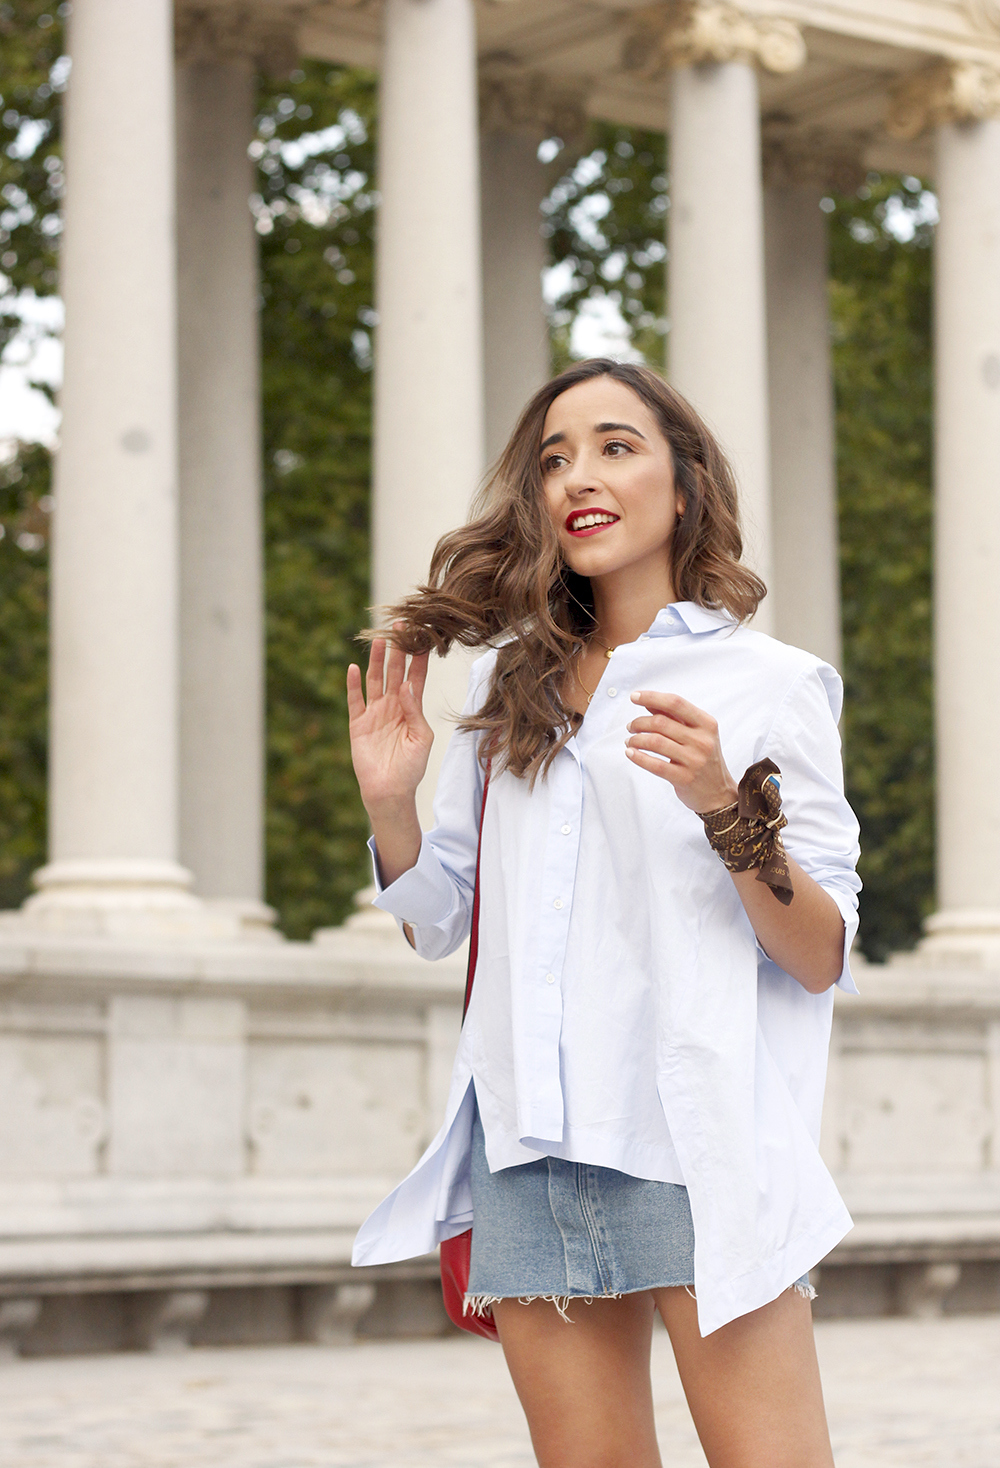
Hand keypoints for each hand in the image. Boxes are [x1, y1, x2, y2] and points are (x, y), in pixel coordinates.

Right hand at [346, 632, 433, 816]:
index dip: (419, 658)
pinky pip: (355, 700)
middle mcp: (393, 706)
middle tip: (401, 626)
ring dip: (377, 660)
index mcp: (412, 709)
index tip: (423, 637)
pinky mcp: (358, 723)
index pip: (416, 677)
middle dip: (398, 650)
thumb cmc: (411, 767)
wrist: (390, 791)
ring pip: (376, 680)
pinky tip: (353, 668)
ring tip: (379, 640)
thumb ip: (415, 710)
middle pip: (396, 672)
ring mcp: (374, 713)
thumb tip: (408, 686)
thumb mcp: (422, 738)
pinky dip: (353, 684)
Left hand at [625, 690, 737, 814]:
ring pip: (655, 742)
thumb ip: (674, 717)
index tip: (634, 697)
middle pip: (661, 722)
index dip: (652, 697)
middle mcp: (702, 740)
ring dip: (636, 740)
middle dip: (639, 722)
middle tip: (630, 726)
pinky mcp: (685, 778)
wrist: (718, 793)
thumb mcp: (697, 733)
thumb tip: (649, 702)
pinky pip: (655, 765)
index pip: (676, 703)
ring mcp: (694, 760)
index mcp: (706, 724)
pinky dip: (638, 757)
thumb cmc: (704, 759)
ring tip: (630, 741)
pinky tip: (631, 753)